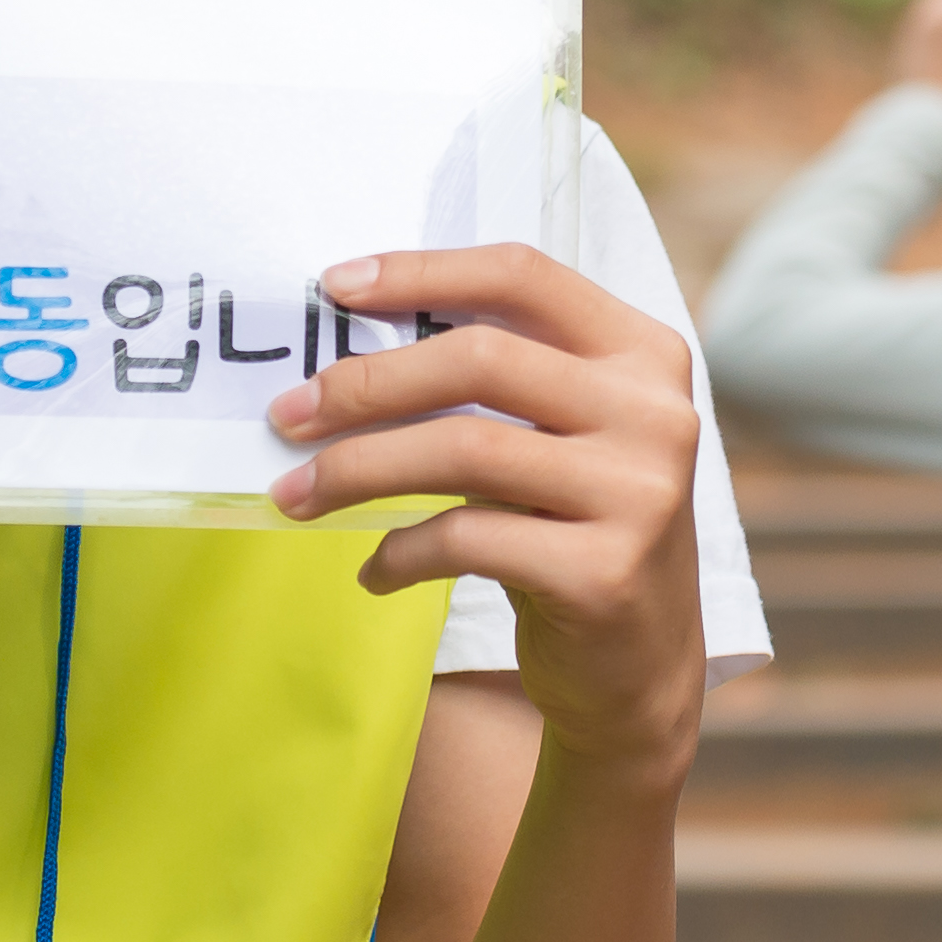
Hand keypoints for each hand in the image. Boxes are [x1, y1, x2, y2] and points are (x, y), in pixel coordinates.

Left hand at [267, 247, 705, 786]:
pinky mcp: (604, 573)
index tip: (332, 288)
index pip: (522, 277)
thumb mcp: (558, 437)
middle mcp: (654, 414)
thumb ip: (495, 382)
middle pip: (481, 359)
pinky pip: (466, 540)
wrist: (640, 668)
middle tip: (287, 414)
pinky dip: (400, 551)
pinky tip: (375, 569)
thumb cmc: (573, 531)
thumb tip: (346, 347)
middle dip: (366, 383)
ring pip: (464, 450)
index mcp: (643, 354)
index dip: (421, 273)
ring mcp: (639, 494)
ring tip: (296, 493)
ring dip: (358, 469)